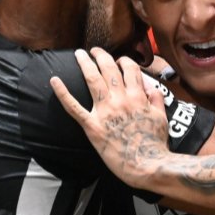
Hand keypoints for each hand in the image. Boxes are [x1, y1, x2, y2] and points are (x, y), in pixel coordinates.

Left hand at [51, 49, 169, 186]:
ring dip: (85, 64)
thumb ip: (156, 99)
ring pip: (93, 80)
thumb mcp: (161, 118)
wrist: (146, 165)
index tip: (119, 60)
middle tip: (94, 50)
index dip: (124, 61)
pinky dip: (62, 93)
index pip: (130, 69)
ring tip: (79, 54)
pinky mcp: (92, 126)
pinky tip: (54, 80)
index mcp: (138, 97)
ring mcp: (105, 112)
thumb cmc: (155, 144)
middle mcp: (120, 99)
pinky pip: (74, 107)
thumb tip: (151, 88)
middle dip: (101, 56)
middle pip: (109, 69)